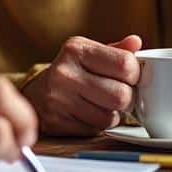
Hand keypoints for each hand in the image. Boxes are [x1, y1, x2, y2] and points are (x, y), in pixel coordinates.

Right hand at [21, 35, 142, 135]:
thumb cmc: (70, 72)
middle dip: (127, 99)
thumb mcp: (89, 54)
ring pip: (110, 117)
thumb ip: (116, 50)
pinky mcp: (57, 121)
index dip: (135, 75)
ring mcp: (58, 98)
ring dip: (113, 114)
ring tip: (102, 104)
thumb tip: (136, 42)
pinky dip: (98, 125)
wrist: (35, 94)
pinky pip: (95, 129)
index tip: (130, 77)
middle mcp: (65, 72)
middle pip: (121, 95)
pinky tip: (90, 114)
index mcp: (76, 49)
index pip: (125, 64)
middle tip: (121, 95)